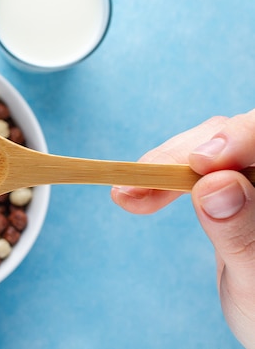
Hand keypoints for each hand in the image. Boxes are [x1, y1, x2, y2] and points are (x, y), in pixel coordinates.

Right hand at [111, 109, 254, 347]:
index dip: (239, 137)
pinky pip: (192, 170)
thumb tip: (213, 184)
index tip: (200, 161)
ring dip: (162, 167)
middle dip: (181, 156)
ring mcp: (249, 182)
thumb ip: (240, 233)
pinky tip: (137, 196)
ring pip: (206, 148)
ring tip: (127, 193)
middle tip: (138, 184)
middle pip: (231, 137)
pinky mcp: (229, 189)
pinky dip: (160, 180)